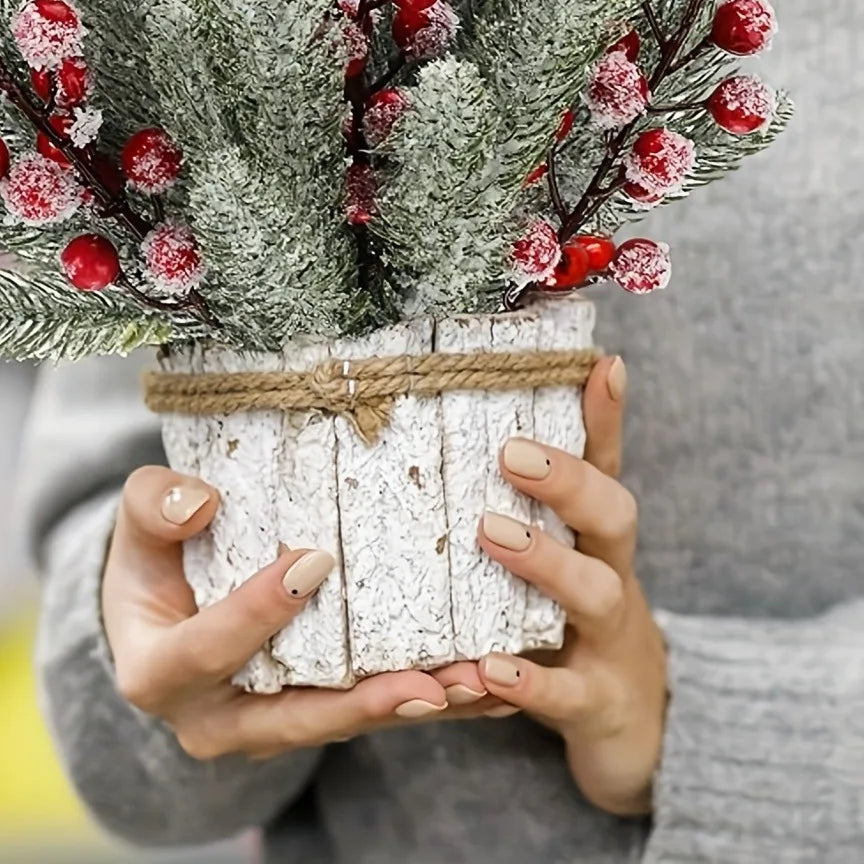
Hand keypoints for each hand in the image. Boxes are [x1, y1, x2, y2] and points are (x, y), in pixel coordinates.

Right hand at [103, 465, 512, 759]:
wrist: (163, 611)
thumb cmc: (154, 555)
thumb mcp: (137, 524)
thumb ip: (153, 504)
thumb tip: (199, 501)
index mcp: (159, 672)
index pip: (209, 647)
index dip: (258, 611)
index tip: (314, 560)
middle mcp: (213, 718)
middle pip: (294, 717)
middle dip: (366, 702)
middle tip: (432, 683)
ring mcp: (264, 727)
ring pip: (342, 723)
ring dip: (413, 706)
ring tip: (479, 686)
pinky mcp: (307, 718)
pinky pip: (366, 713)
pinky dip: (425, 700)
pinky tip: (486, 687)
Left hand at [433, 356, 667, 815]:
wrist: (627, 725)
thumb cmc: (568, 620)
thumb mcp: (551, 560)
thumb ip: (515, 511)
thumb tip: (461, 440)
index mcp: (594, 536)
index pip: (604, 463)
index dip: (606, 415)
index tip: (602, 363)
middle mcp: (611, 574)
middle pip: (614, 515)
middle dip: (568, 481)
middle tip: (511, 452)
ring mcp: (609, 639)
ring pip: (596, 591)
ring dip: (546, 561)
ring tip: (491, 532)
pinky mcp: (594, 702)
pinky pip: (563, 691)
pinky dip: (525, 680)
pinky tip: (484, 667)